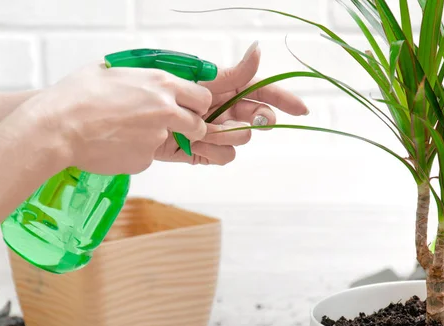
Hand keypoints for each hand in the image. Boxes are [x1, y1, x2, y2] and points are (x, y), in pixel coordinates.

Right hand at [22, 63, 211, 174]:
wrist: (58, 128)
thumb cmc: (78, 95)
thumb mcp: (111, 70)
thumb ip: (138, 75)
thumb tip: (146, 77)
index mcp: (161, 84)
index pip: (202, 98)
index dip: (197, 106)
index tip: (189, 109)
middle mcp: (166, 111)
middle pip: (198, 126)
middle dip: (190, 129)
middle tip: (172, 128)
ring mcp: (156, 138)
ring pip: (168, 141)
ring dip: (155, 139)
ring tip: (124, 131)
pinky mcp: (145, 160)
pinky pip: (147, 156)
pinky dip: (135, 152)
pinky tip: (112, 143)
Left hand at [155, 41, 308, 164]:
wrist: (141, 119)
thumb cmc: (168, 93)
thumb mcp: (204, 80)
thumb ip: (236, 72)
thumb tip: (259, 50)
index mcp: (230, 90)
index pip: (265, 94)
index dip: (285, 101)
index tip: (301, 110)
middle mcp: (228, 112)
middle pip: (258, 119)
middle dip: (254, 120)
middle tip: (240, 117)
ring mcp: (220, 134)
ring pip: (242, 140)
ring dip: (225, 134)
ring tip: (201, 128)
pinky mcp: (208, 153)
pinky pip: (225, 157)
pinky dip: (211, 151)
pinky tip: (194, 143)